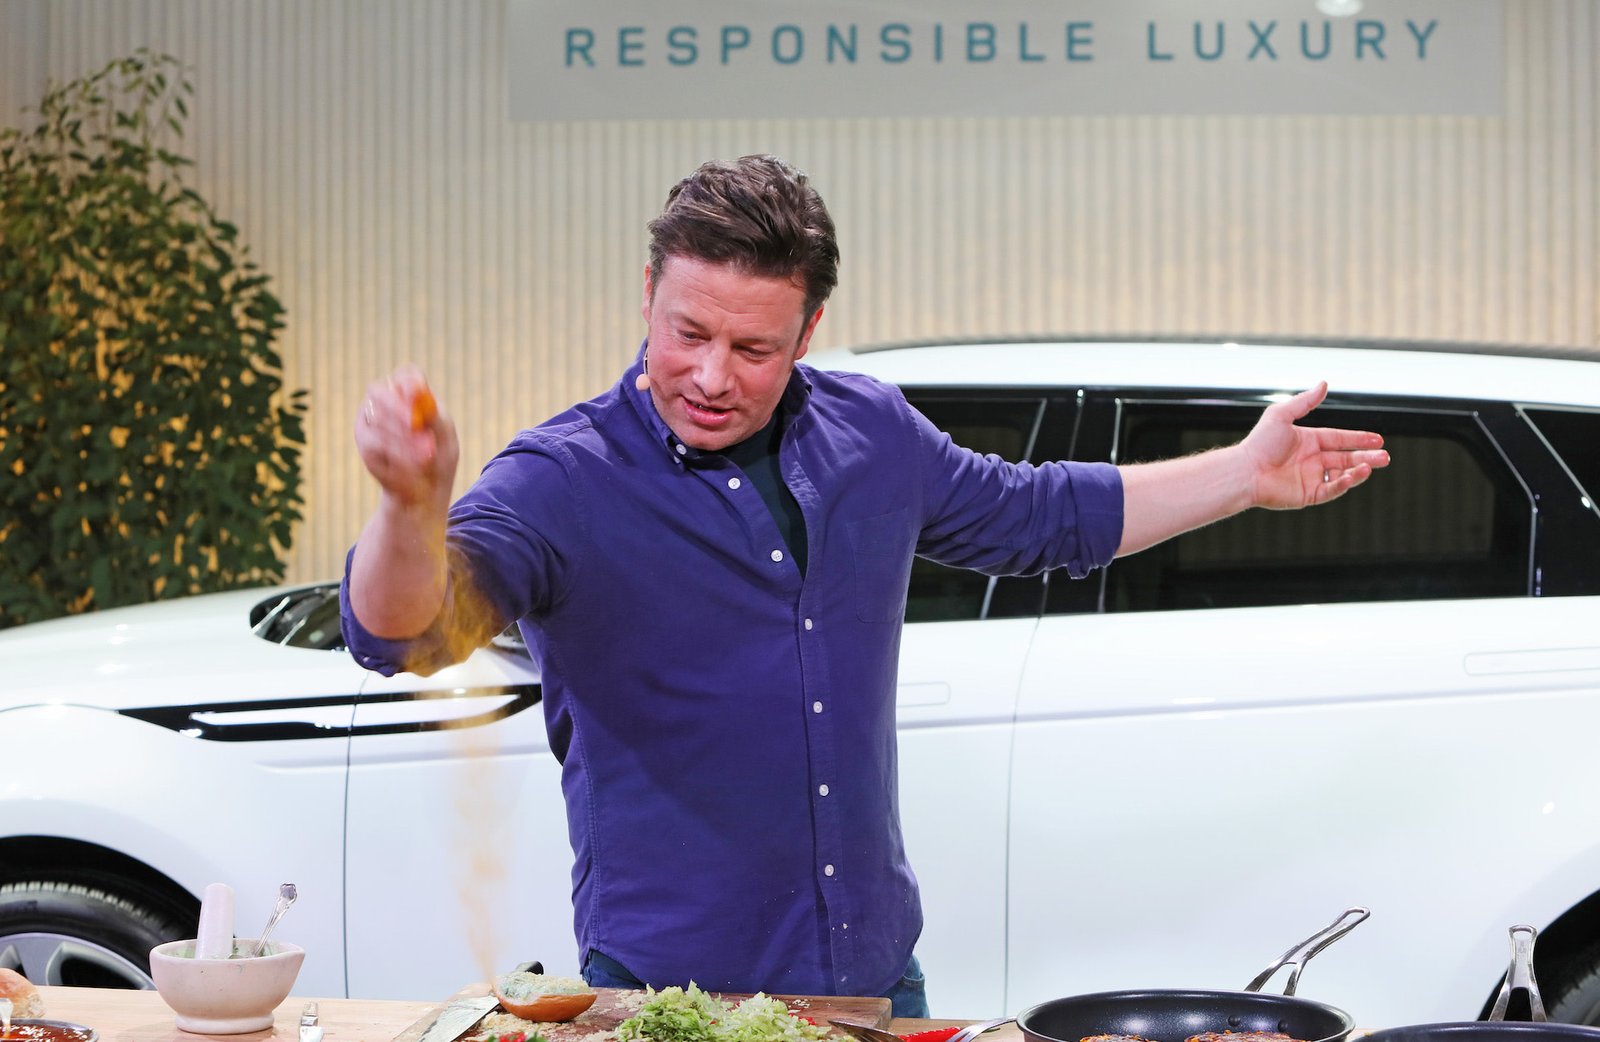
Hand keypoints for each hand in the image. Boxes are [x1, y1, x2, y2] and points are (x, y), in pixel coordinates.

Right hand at [353, 364, 459, 507]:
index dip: (410, 383)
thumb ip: (434, 416)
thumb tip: (421, 397)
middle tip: (415, 426)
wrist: (425, 491)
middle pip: (381, 392)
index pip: (407, 376)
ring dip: (403, 440)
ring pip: (378, 420)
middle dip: (398, 408)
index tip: (417, 394)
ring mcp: (371, 419)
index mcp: (413, 395)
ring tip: (426, 459)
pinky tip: (410, 468)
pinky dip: (395, 455)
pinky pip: (374, 442)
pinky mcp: (364, 439)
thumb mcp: (445, 438)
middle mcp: (387, 401)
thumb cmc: (439, 458)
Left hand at [1241, 381, 1389, 509]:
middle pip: (1346, 457)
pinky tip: (1352, 475)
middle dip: (1367, 457)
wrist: (1245, 471)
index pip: (1340, 439)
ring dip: (1359, 470)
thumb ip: (1304, 402)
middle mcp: (1311, 459)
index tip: (1378, 440)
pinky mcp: (1308, 495)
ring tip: (1372, 465)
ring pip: (1342, 475)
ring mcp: (1310, 477)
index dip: (1359, 439)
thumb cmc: (1259, 443)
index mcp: (1308, 441)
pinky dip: (1344, 483)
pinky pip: (1331, 489)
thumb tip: (1324, 383)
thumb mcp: (1281, 415)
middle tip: (1386, 457)